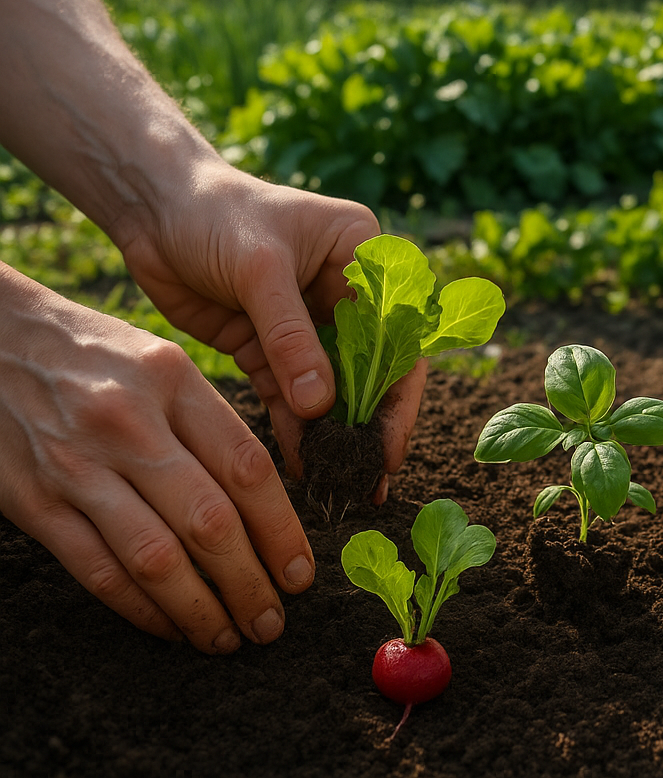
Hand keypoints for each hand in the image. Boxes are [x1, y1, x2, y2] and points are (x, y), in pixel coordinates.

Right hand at [0, 271, 312, 651]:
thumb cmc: (95, 355)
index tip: (302, 571)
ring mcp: (76, 465)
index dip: (282, 530)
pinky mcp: (32, 502)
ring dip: (199, 609)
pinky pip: (97, 570)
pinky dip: (140, 608)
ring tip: (228, 636)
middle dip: (250, 582)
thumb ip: (211, 423)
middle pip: (208, 521)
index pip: (246, 467)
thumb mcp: (162, 362)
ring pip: (155, 558)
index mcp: (172, 381)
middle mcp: (127, 424)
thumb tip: (270, 502)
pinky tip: (170, 626)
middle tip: (273, 620)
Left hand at [117, 164, 424, 500]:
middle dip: (369, 424)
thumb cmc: (213, 213)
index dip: (396, 392)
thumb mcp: (258, 269)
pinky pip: (289, 395)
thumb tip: (322, 406)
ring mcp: (307, 323)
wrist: (149, 209)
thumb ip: (291, 337)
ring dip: (333, 434)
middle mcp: (345, 291)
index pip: (396, 332)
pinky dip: (294, 428)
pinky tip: (300, 464)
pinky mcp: (268, 346)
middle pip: (371, 368)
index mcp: (363, 255)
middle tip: (369, 480)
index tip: (386, 444)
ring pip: (330, 388)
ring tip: (336, 483)